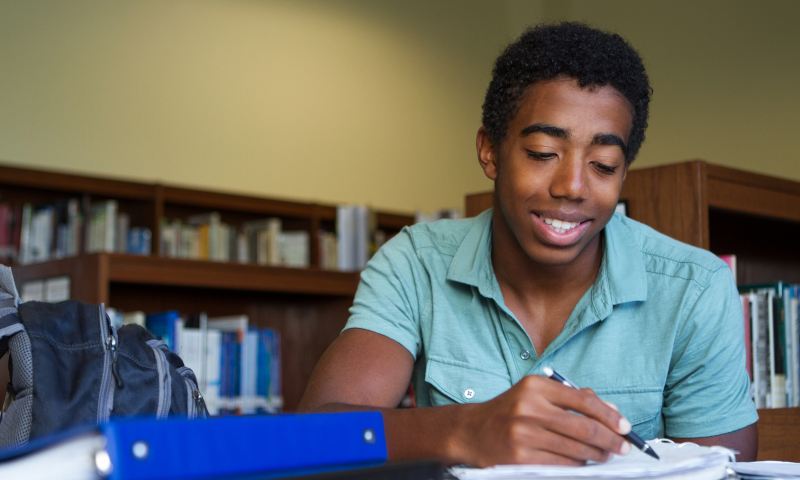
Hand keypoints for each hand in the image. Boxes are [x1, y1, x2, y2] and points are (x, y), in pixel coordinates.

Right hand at [449, 374, 631, 466]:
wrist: (472, 431)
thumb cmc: (510, 411)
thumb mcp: (535, 395)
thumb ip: (571, 398)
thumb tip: (610, 412)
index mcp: (536, 387)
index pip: (583, 400)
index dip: (609, 416)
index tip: (625, 427)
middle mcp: (529, 408)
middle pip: (584, 428)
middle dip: (610, 440)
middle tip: (622, 446)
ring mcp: (523, 434)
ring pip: (576, 449)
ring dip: (596, 455)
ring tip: (604, 455)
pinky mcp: (520, 457)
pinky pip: (561, 464)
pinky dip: (577, 465)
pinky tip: (582, 462)